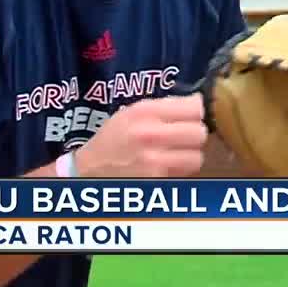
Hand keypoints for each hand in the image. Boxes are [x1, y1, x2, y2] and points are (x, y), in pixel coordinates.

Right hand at [74, 94, 207, 177]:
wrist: (88, 170)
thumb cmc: (113, 139)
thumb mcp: (132, 112)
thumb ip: (164, 107)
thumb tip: (198, 104)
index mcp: (145, 112)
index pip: (194, 108)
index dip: (195, 112)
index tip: (190, 116)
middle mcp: (151, 135)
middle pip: (199, 133)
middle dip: (194, 135)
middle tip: (184, 137)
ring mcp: (154, 161)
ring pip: (196, 157)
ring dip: (190, 156)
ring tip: (176, 154)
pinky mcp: (156, 182)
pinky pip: (185, 175)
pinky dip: (181, 172)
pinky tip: (167, 167)